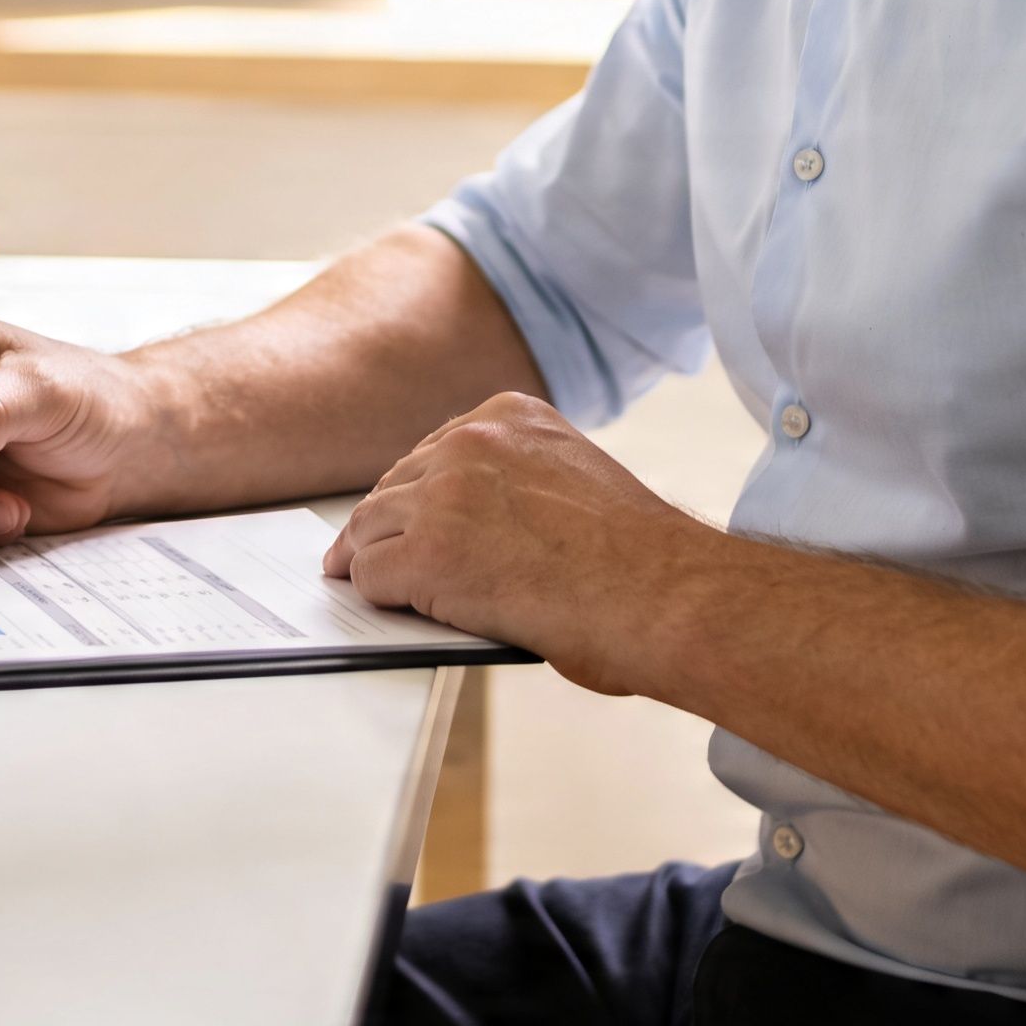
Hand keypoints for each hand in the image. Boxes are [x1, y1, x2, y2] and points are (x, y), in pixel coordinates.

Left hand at [324, 392, 714, 697]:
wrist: (663, 595)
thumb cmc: (641, 559)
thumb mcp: (573, 480)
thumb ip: (519, 485)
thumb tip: (480, 527)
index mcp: (511, 415)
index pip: (434, 449)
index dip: (415, 492)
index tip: (404, 513)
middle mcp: (472, 442)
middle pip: (394, 485)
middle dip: (382, 524)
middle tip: (362, 555)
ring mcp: (445, 495)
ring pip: (371, 527)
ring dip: (371, 559)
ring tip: (363, 583)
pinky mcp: (429, 554)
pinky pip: (371, 574)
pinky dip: (375, 595)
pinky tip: (389, 609)